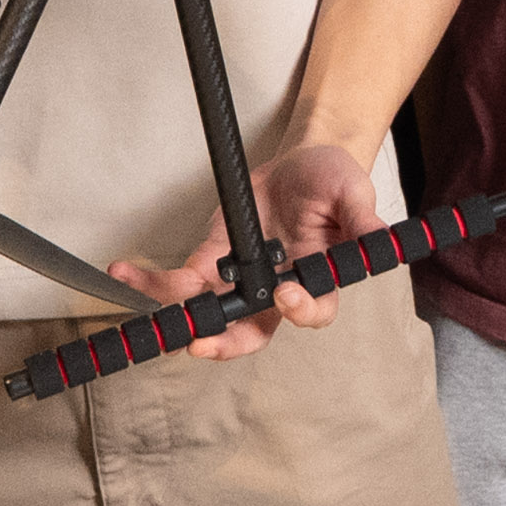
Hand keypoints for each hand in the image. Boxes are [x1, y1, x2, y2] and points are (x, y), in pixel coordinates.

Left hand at [105, 138, 383, 360]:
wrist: (300, 160)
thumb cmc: (331, 179)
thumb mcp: (352, 188)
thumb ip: (362, 219)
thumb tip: (380, 244)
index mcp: (319, 278)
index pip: (313, 311)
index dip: (299, 310)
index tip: (285, 292)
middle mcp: (278, 291)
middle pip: (254, 333)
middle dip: (226, 344)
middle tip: (201, 343)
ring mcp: (243, 281)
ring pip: (213, 317)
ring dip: (182, 322)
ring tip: (160, 322)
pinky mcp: (212, 261)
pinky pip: (182, 281)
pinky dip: (152, 282)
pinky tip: (126, 270)